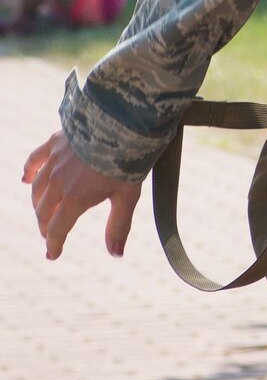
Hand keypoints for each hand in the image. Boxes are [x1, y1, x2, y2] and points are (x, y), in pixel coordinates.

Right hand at [22, 129, 140, 260]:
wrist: (121, 124)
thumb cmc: (128, 161)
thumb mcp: (128, 196)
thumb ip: (118, 225)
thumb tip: (116, 254)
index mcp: (75, 199)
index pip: (57, 229)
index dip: (54, 244)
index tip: (52, 255)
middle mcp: (58, 183)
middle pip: (44, 211)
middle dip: (46, 225)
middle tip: (50, 233)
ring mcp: (54, 162)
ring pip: (37, 189)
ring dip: (38, 203)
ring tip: (44, 211)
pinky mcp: (54, 143)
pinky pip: (34, 160)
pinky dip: (28, 172)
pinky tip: (25, 179)